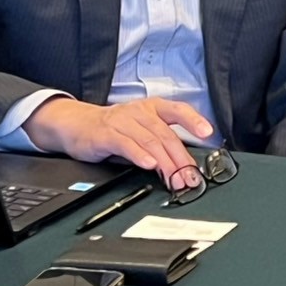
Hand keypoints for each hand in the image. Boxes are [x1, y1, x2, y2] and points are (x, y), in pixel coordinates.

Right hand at [24, 98, 213, 187]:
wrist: (77, 124)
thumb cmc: (114, 128)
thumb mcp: (141, 129)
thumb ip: (159, 142)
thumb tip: (182, 164)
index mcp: (153, 108)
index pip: (178, 110)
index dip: (194, 120)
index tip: (208, 133)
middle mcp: (140, 112)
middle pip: (166, 134)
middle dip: (181, 158)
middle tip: (190, 176)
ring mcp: (123, 121)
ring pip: (150, 141)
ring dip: (165, 162)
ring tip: (175, 177)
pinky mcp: (107, 134)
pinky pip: (127, 144)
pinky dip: (140, 155)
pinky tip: (149, 165)